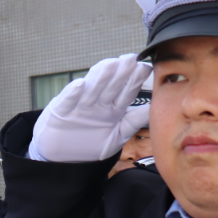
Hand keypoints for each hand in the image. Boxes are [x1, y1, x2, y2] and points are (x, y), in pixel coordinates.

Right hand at [29, 55, 151, 161]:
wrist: (63, 159)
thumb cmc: (91, 146)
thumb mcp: (117, 135)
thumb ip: (134, 121)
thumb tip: (156, 107)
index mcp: (112, 109)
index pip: (126, 91)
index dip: (134, 80)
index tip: (145, 68)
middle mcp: (97, 104)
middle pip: (110, 86)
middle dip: (121, 72)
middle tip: (130, 58)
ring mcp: (79, 107)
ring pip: (91, 89)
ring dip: (100, 77)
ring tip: (110, 64)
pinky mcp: (60, 112)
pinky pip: (67, 101)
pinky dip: (72, 93)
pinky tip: (80, 84)